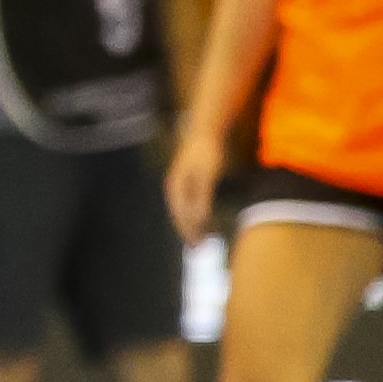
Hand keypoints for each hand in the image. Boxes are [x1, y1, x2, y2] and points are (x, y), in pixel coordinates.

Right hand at [164, 128, 225, 245]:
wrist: (206, 131)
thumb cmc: (208, 153)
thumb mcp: (207, 176)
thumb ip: (202, 198)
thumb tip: (200, 219)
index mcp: (176, 188)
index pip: (181, 217)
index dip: (189, 233)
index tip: (198, 246)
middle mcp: (174, 188)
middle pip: (180, 216)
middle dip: (189, 233)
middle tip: (199, 250)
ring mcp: (179, 184)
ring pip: (184, 211)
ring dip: (193, 225)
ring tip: (206, 238)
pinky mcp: (187, 180)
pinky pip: (189, 203)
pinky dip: (197, 214)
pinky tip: (207, 218)